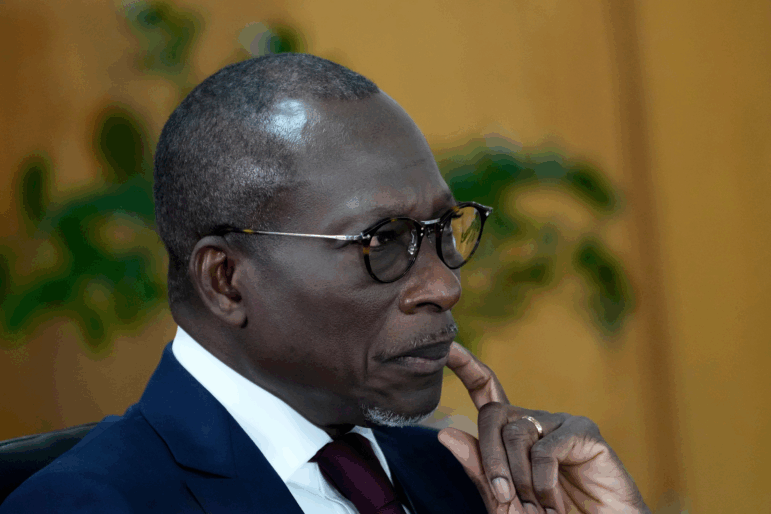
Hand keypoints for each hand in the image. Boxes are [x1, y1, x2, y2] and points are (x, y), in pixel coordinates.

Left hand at [438, 342, 649, 513]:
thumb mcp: (505, 501)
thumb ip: (479, 470)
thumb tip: (445, 433)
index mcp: (513, 435)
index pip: (485, 390)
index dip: (466, 365)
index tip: (447, 347)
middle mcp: (536, 422)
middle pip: (492, 414)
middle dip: (489, 457)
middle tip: (503, 497)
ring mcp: (561, 424)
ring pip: (515, 432)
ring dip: (518, 478)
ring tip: (537, 506)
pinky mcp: (585, 433)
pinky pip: (544, 449)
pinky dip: (542, 483)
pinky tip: (554, 502)